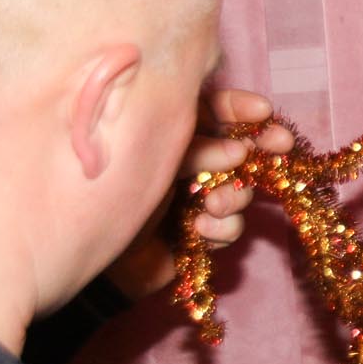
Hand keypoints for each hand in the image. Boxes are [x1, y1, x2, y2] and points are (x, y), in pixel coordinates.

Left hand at [105, 88, 296, 298]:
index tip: (264, 113)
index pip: (212, 110)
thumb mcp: (149, 158)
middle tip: (281, 147)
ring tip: (213, 205)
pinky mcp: (198, 232)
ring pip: (239, 190)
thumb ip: (194, 148)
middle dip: (260, 150)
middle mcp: (188, 162)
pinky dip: (221, 228)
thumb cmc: (103, 194)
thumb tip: (240, 149)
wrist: (81, 253)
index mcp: (170, 133)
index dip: (241, 109)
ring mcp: (196, 198)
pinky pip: (229, 227)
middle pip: (238, 149)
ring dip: (234, 196)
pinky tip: (199, 230)